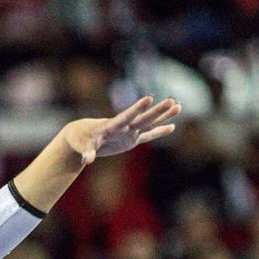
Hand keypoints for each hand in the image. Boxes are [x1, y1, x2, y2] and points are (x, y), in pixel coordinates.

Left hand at [63, 96, 180, 164]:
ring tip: (179, 106)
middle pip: (143, 118)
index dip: (137, 108)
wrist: (82, 135)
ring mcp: (129, 132)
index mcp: (111, 126)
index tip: (149, 98)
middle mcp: (123, 127)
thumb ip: (87, 152)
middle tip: (172, 101)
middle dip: (157, 111)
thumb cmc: (80, 139)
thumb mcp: (82, 146)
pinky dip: (159, 131)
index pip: (126, 117)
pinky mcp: (131, 139)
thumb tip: (87, 160)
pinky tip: (172, 126)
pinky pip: (148, 135)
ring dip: (163, 116)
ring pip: (149, 123)